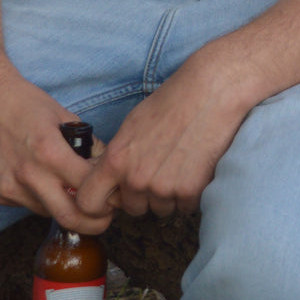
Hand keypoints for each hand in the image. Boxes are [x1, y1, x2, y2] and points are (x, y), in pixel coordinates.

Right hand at [0, 71, 109, 232]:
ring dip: (66, 208)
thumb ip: (87, 144)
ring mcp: (10, 188)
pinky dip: (43, 199)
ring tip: (77, 195)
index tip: (116, 195)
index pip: (87, 187)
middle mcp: (28, 175)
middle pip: (68, 216)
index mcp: (49, 151)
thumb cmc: (26, 103)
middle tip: (106, 217)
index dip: (107, 194)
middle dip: (94, 222)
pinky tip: (45, 181)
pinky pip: (28, 205)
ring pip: (48, 212)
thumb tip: (106, 168)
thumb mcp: (65, 116)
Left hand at [76, 47, 247, 220]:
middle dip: (144, 195)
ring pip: (161, 209)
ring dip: (169, 194)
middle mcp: (135, 178)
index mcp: (116, 160)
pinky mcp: (189, 191)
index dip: (100, 204)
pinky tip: (196, 165)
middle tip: (161, 168)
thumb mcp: (132, 125)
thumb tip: (111, 181)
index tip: (112, 199)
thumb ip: (119, 157)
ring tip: (181, 162)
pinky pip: (184, 206)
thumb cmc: (173, 100)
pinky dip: (191, 192)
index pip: (88, 202)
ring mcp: (162, 187)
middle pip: (132, 208)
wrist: (211, 91)